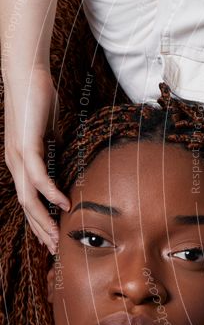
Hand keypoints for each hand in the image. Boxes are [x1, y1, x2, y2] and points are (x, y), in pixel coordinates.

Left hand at [3, 70, 68, 252]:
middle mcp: (15, 164)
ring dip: (43, 220)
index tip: (54, 236)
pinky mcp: (26, 147)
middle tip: (54, 248)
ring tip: (57, 237)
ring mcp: (18, 157)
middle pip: (26, 206)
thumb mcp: (50, 130)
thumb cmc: (39, 99)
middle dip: (40, 229)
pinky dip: (51, 193)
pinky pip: (39, 177)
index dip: (40, 219)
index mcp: (21, 162)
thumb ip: (54, 147)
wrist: (25, 76)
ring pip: (29, 198)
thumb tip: (68, 157)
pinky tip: (64, 203)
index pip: (29, 199)